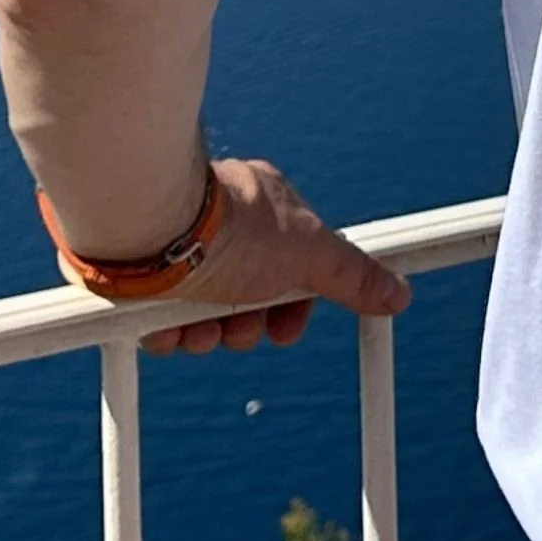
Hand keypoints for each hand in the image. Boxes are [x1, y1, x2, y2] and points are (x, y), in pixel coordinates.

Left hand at [129, 158, 411, 356]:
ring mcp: (181, 246)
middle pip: (247, 295)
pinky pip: (161, 315)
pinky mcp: (143, 270)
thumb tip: (399, 293)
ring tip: (197, 330)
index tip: (285, 332)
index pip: (293, 264)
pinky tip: (167, 328)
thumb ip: (354, 276)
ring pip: (203, 311)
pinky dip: (167, 331)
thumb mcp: (309, 254)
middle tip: (237, 330)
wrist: (150, 231)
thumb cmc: (235, 231)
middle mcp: (225, 223)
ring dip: (204, 335)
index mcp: (268, 206)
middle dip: (243, 327)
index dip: (292, 306)